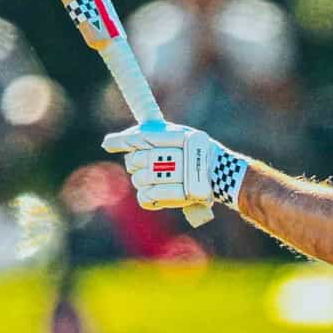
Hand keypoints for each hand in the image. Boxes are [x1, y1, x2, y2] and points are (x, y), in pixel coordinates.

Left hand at [100, 122, 245, 214]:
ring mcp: (179, 176)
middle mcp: (179, 155)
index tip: (107, 144)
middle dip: (135, 164)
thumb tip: (110, 141)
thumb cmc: (198, 153)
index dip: (122, 140)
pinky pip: (147, 197)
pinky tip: (153, 194)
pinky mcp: (179, 196)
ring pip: (140, 179)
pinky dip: (147, 196)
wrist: (224, 175)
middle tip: (143, 165)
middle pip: (137, 160)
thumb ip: (155, 135)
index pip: (142, 138)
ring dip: (142, 181)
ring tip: (153, 180)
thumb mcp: (182, 135)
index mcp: (179, 136)